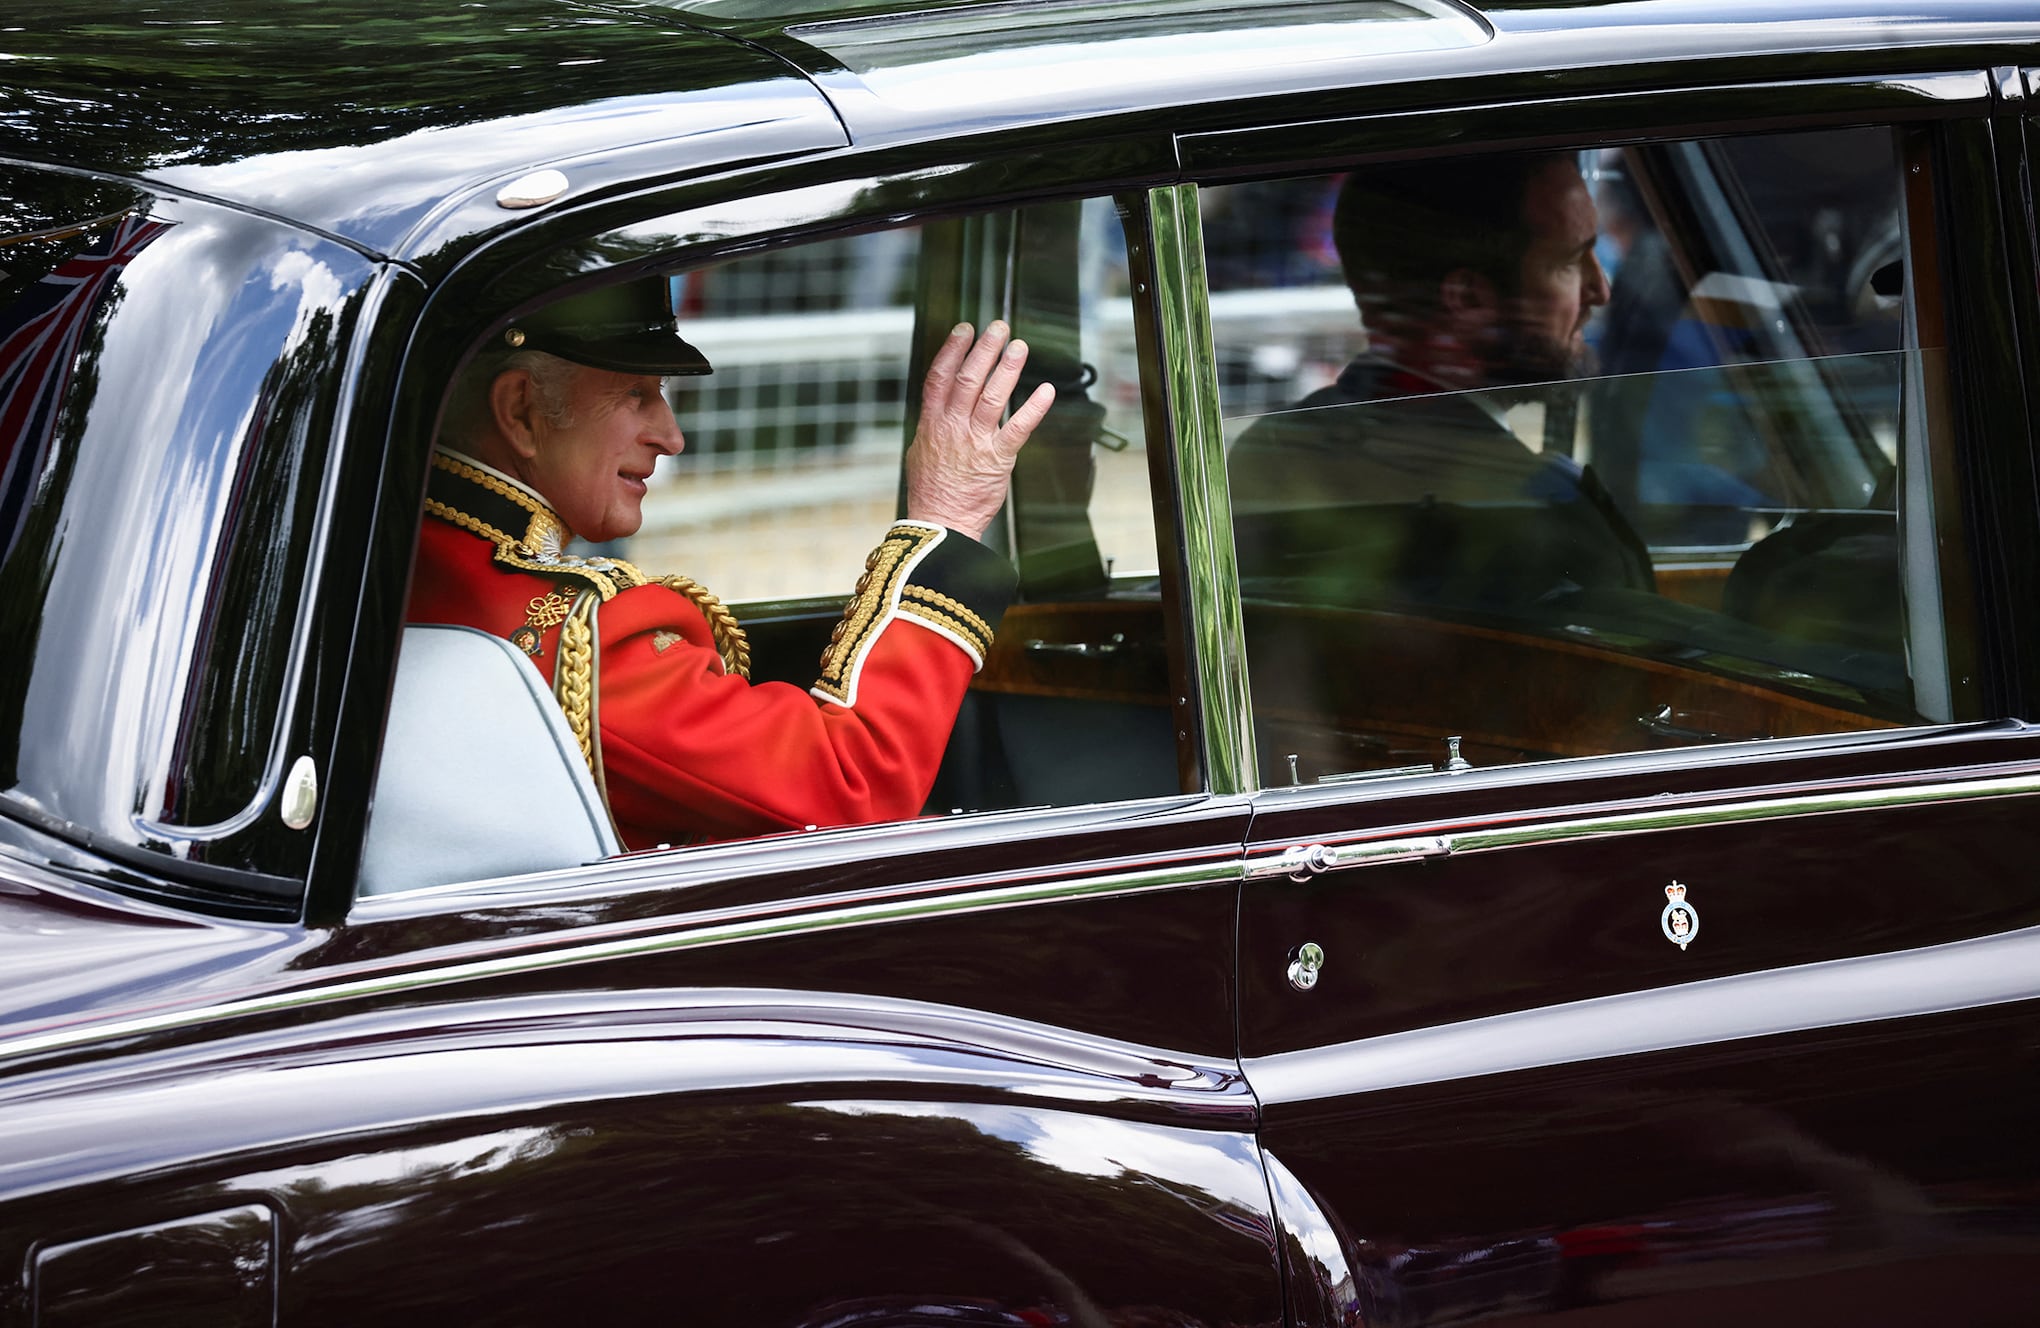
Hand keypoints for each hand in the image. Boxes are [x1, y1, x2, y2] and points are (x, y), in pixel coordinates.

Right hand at [903, 320, 1055, 540]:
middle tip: (998, 327)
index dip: (953, 350)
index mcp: (932, 423)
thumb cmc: (932, 491)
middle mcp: (953, 427)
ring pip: (992, 396)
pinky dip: (1034, 407)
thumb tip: (937, 405)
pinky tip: (1046, 390)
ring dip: (1007, 368)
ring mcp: (975, 441)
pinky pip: (1018, 427)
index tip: (965, 330)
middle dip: (984, 349)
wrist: (941, 522)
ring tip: (1018, 347)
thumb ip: (932, 425)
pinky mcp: (998, 458)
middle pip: (968, 378)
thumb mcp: (920, 451)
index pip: (940, 376)